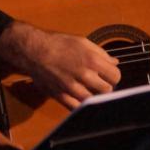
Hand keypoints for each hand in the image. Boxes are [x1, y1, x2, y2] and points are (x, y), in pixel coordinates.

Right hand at [0, 22, 120, 109]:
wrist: (33, 50)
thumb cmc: (57, 43)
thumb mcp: (81, 42)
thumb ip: (100, 53)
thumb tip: (115, 62)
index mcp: (91, 59)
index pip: (115, 75)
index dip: (113, 75)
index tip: (108, 75)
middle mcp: (83, 74)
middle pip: (107, 89)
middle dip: (105, 86)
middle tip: (99, 83)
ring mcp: (72, 87)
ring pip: (94, 100)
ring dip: (94, 96)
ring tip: (89, 90)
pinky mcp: (61, 96)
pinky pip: (77, 108)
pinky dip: (81, 105)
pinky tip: (80, 98)